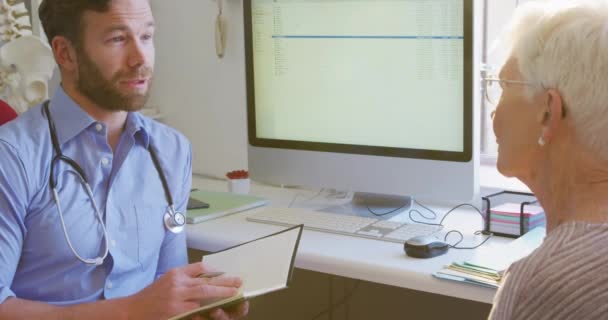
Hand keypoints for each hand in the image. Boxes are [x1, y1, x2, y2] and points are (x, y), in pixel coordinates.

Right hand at [127, 262, 241, 319]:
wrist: (132, 310)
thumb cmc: (151, 296)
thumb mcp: (167, 280)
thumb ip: (184, 277)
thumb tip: (206, 277)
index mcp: (176, 273)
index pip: (199, 268)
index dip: (215, 271)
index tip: (226, 274)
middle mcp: (177, 282)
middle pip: (206, 280)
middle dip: (224, 282)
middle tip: (238, 282)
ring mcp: (177, 297)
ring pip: (204, 293)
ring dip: (221, 293)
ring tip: (233, 293)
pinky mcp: (176, 310)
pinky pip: (196, 310)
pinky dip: (207, 310)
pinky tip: (217, 309)